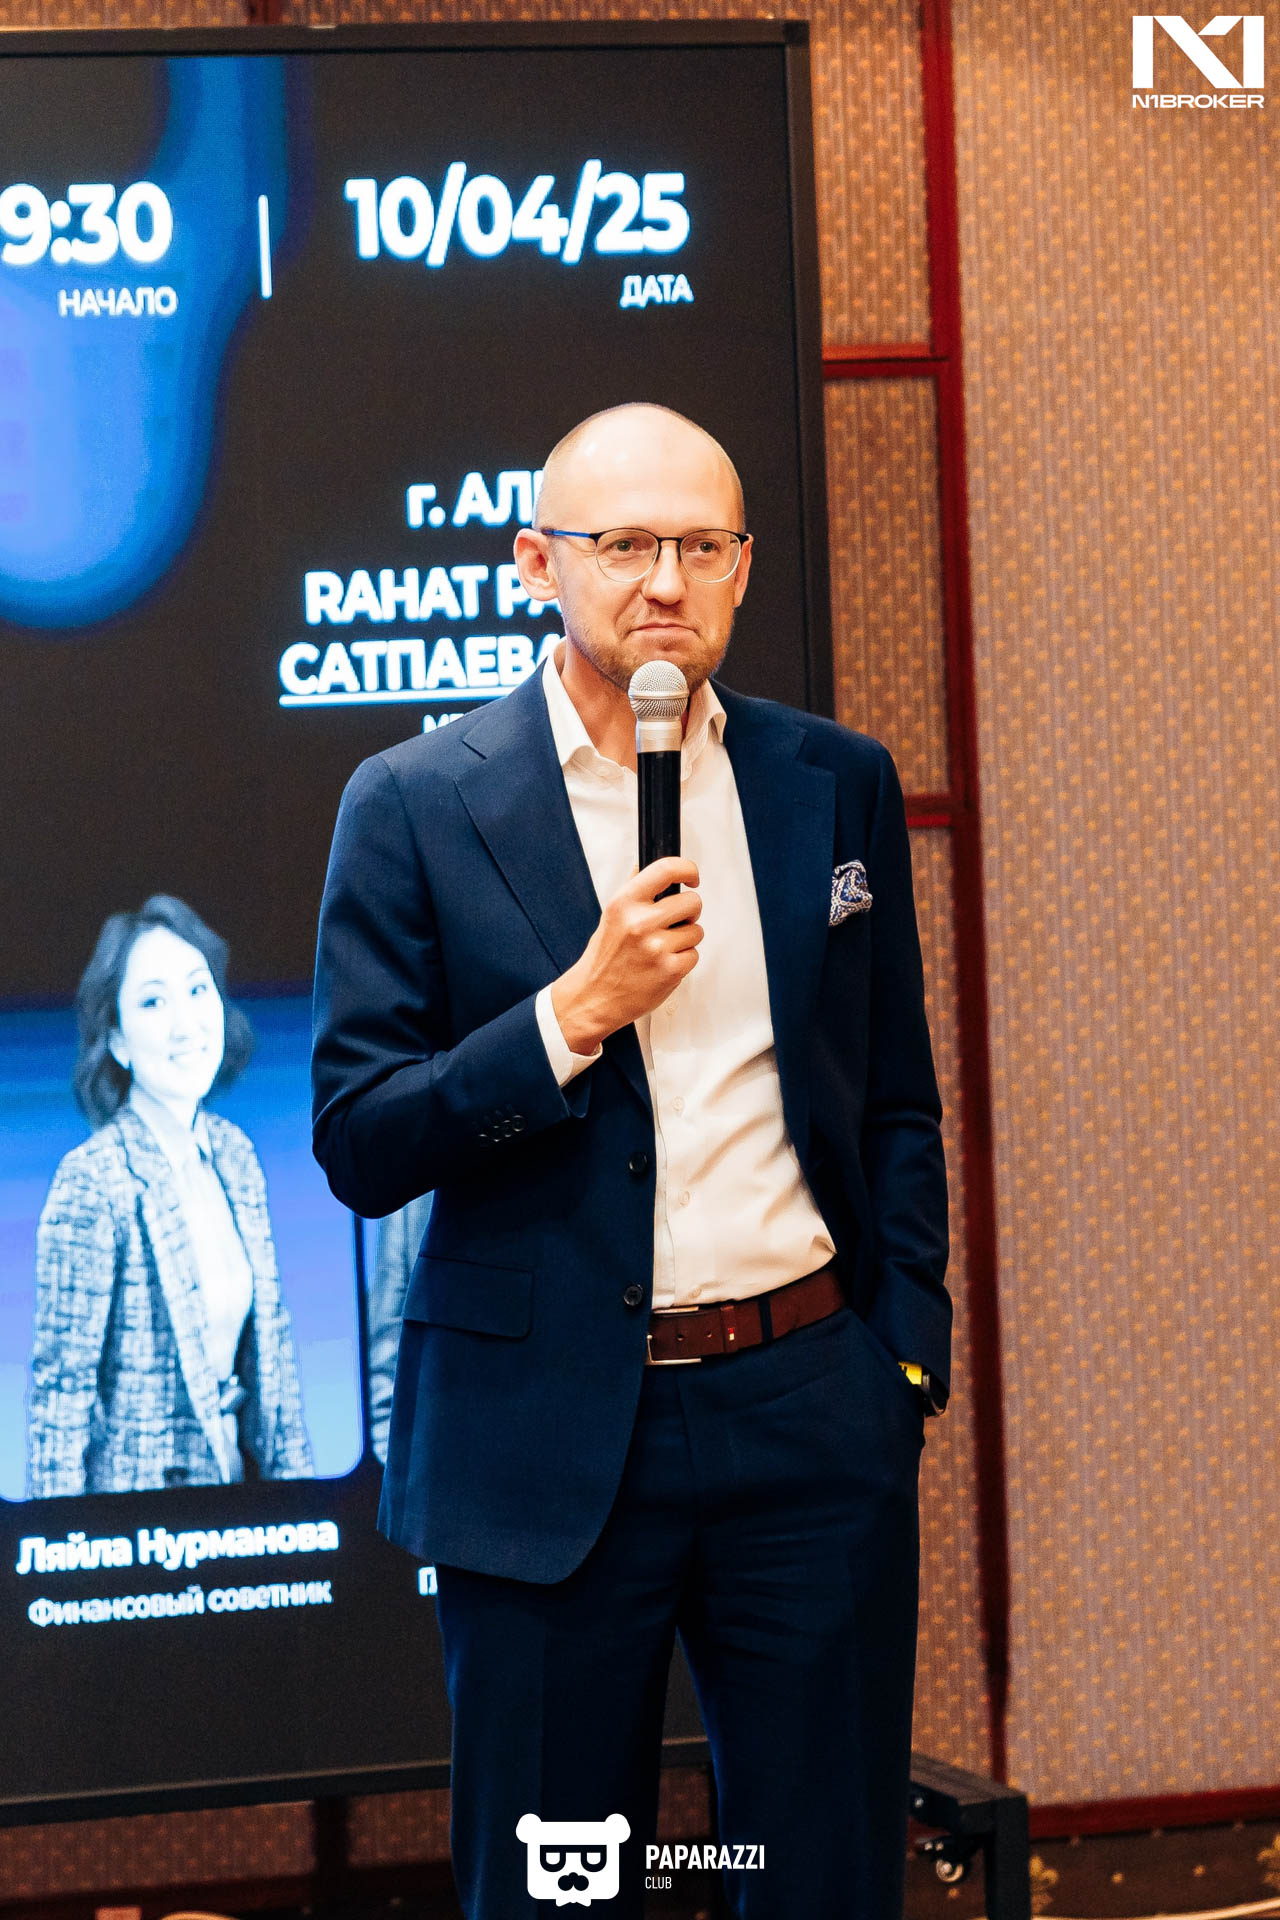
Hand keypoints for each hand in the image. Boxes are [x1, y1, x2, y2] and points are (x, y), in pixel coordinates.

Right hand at [551, 858, 702, 1052]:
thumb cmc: (603, 959)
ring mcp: (656, 947)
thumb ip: (632, 890)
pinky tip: (663, 965)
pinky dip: (683, 960)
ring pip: (696, 931)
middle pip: (692, 902)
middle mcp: (640, 922)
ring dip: (685, 939)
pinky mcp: (670, 970)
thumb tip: (643, 865)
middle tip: (673, 923)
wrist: (593, 998)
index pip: (666, 869)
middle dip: (688, 913)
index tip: (692, 878)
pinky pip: (694, 955)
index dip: (688, 869)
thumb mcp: (611, 916)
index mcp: (624, 903)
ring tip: (662, 949)